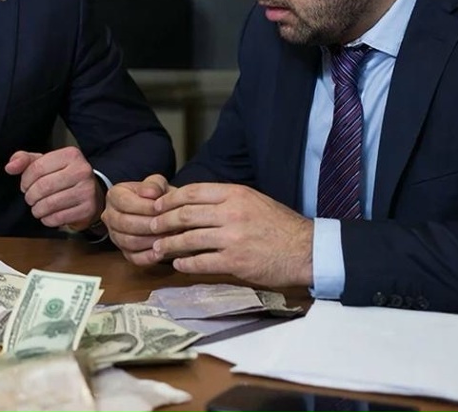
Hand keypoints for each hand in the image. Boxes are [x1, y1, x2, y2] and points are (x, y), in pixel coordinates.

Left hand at [5, 147, 103, 230]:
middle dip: (30, 196)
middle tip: (30, 199)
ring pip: (50, 204)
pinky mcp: (88, 209)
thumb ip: (25, 160)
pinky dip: (48, 219)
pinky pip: (59, 218)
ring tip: (37, 208)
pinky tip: (48, 216)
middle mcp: (82, 171)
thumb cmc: (63, 176)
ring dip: (37, 210)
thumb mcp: (45, 163)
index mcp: (70, 155)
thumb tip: (10, 167)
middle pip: (43, 186)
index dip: (25, 180)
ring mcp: (87, 190)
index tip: (25, 186)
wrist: (91, 194)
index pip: (37, 168)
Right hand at [102, 174, 173, 264]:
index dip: (144, 207)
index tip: (161, 208)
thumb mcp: (156, 184)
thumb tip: (151, 193)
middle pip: (125, 223)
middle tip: (168, 225)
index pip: (125, 202)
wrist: (154, 210)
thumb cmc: (155, 196)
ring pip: (129, 242)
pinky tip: (162, 252)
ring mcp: (115, 235)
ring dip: (150, 241)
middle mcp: (110, 216)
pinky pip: (134, 257)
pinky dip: (148, 257)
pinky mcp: (125, 251)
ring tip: (168, 238)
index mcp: (114, 195)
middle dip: (149, 225)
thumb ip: (154, 185)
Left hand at [150, 183, 313, 286]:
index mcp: (235, 194)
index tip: (157, 207)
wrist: (307, 250)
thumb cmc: (280, 226)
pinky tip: (179, 264)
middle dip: (162, 222)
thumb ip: (225, 200)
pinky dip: (186, 264)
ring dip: (169, 244)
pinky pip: (201, 262)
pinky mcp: (235, 261)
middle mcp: (231, 213)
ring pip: (188, 239)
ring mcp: (232, 238)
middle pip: (185, 214)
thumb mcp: (253, 201)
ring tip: (158, 248)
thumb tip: (194, 204)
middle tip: (151, 227)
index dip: (170, 200)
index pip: (192, 192)